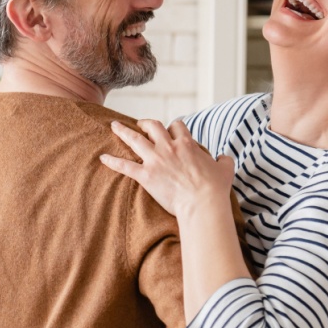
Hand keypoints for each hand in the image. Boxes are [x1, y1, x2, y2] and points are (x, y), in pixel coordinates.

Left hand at [100, 119, 234, 218]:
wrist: (202, 203)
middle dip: (145, 123)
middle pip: (153, 126)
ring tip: (113, 126)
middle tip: (140, 124)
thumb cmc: (215, 188)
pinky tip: (102, 158)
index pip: (177, 126)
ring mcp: (155, 160)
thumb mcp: (225, 169)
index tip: (170, 130)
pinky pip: (124, 165)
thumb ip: (224, 159)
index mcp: (187, 144)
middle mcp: (169, 147)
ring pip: (135, 139)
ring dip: (123, 131)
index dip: (172, 127)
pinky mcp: (145, 175)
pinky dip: (112, 161)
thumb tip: (223, 157)